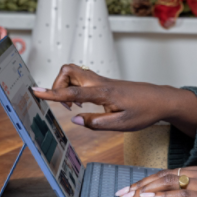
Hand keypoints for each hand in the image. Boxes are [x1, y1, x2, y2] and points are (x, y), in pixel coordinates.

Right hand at [31, 64, 196, 135]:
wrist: (161, 99)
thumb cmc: (144, 112)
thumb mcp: (122, 125)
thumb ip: (97, 123)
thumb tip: (75, 120)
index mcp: (104, 93)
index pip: (72, 92)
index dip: (52, 93)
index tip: (35, 92)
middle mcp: (100, 82)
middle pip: (68, 72)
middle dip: (57, 85)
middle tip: (66, 106)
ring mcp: (102, 80)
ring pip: (74, 73)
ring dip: (66, 87)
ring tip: (75, 107)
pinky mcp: (104, 82)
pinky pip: (82, 78)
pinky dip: (75, 88)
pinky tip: (84, 103)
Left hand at [115, 164, 196, 196]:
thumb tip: (195, 193)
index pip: (171, 172)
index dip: (151, 179)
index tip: (135, 185)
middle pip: (164, 175)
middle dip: (140, 183)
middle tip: (122, 191)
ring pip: (167, 182)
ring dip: (144, 190)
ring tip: (128, 196)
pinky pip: (179, 195)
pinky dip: (160, 196)